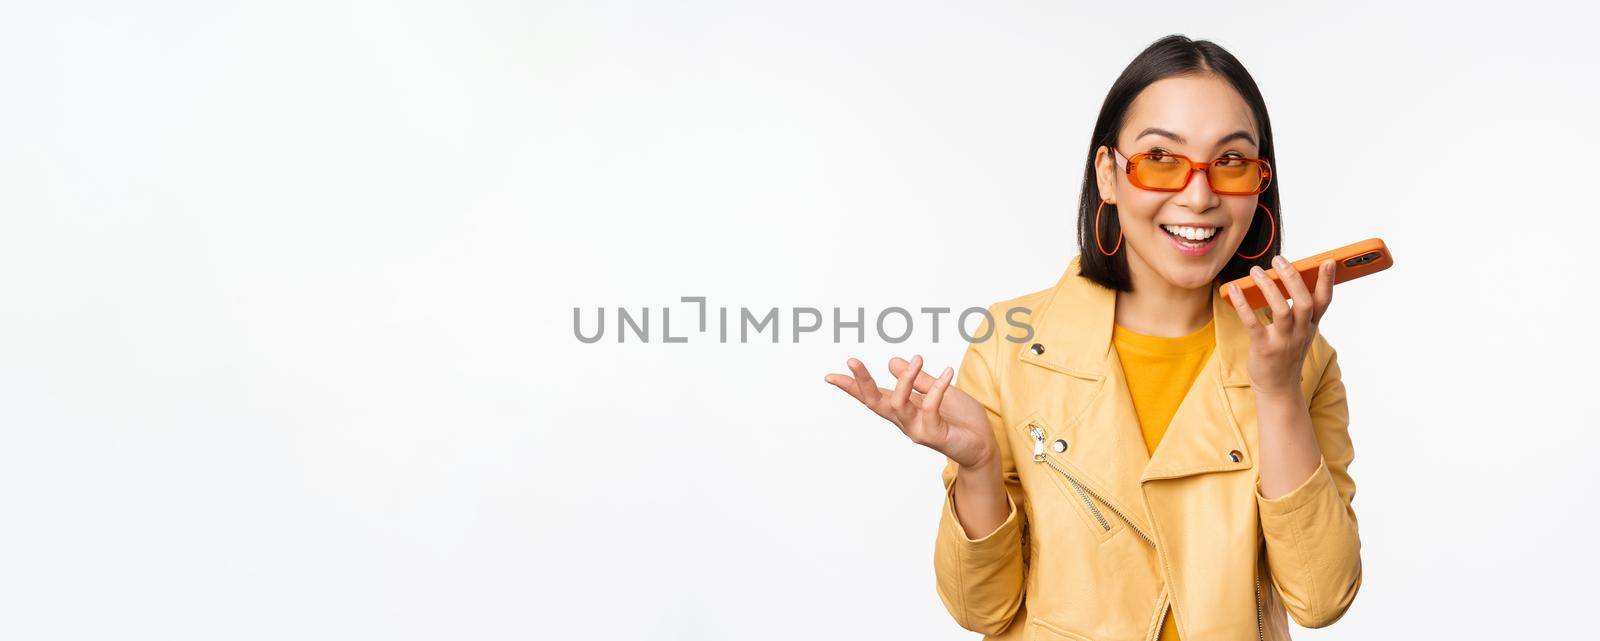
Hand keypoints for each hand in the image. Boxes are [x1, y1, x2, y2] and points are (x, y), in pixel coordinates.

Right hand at [824, 355, 996, 468]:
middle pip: (875, 402)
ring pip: (898, 404)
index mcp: (903, 410)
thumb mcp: (940, 391)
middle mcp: (905, 421)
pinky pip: (930, 408)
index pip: (873, 396)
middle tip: (852, 360)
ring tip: (917, 358)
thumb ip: (919, 380)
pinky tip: (948, 372)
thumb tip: (892, 361)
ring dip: (905, 380)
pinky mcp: (934, 435)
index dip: (852, 386)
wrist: (984, 445)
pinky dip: (937, 388)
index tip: (830, 376)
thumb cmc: (962, 420)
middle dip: (862, 382)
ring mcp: (917, 430)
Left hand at [1226, 256, 1335, 397]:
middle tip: (1280, 260)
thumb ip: (1300, 310)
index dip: (1327, 281)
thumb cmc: (1287, 354)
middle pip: (1303, 302)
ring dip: (1268, 288)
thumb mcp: (1300, 332)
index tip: (1328, 261)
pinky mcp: (1264, 348)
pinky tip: (1234, 290)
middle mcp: (1300, 332)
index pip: (1324, 301)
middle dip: (1293, 279)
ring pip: (1281, 310)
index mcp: (1310, 326)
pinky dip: (1243, 305)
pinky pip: (1253, 324)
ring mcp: (1283, 341)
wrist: (1279, 389)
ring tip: (1256, 271)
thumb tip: (1289, 278)